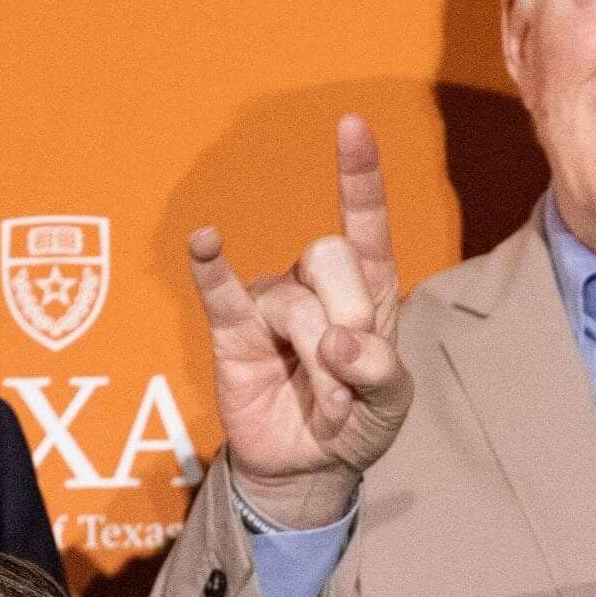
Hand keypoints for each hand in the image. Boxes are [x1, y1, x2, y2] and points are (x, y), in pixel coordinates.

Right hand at [182, 114, 412, 530]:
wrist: (309, 470)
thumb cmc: (357, 423)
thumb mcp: (390, 404)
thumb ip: (379, 371)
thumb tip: (339, 341)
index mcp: (367, 287)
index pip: (363, 222)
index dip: (358, 176)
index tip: (351, 125)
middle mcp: (317, 284)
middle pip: (330, 257)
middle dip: (350, 319)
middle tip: (351, 377)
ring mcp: (272, 303)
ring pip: (295, 303)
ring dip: (318, 361)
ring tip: (328, 405)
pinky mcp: (233, 331)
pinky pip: (220, 290)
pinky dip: (210, 265)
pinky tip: (204, 240)